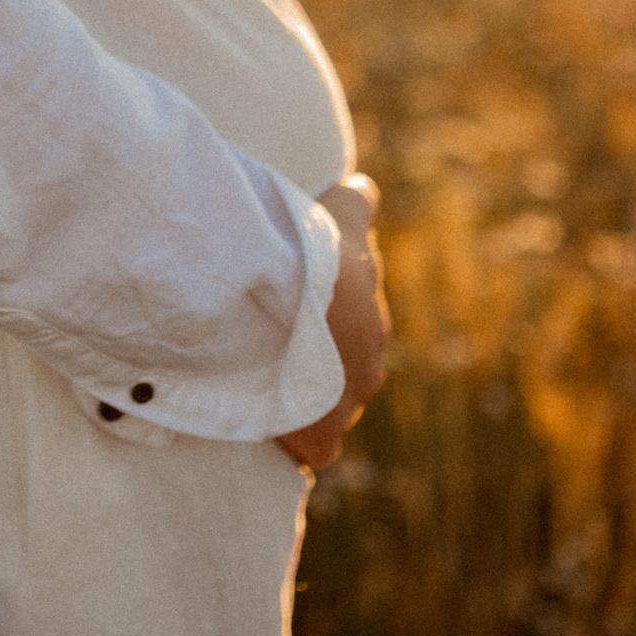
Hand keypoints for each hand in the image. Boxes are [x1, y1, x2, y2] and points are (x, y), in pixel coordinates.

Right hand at [276, 174, 388, 469]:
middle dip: (316, 362)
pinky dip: (292, 442)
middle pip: (344, 368)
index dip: (325, 318)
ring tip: (263, 387)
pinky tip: (268, 432)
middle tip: (272, 349)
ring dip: (302, 400)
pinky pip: (311, 449)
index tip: (297, 312)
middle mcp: (370, 362)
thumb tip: (364, 186)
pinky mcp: (321, 438)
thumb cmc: (309, 249)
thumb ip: (356, 203)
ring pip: (328, 407)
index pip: (356, 324)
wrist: (289, 299)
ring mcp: (347, 403)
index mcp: (373, 319)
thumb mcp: (339, 213)